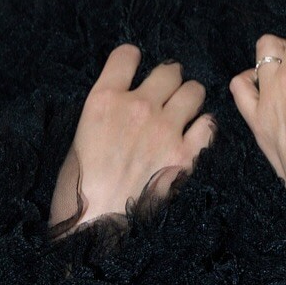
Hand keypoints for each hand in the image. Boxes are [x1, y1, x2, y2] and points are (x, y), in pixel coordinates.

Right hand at [49, 44, 214, 231]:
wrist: (95, 229)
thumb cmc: (77, 191)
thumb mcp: (80, 139)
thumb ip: (105, 114)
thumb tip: (121, 107)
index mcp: (103, 100)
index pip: (126, 55)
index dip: (132, 58)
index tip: (134, 66)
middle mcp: (137, 107)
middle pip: (168, 71)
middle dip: (169, 79)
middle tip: (166, 92)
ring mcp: (165, 129)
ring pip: (194, 91)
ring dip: (190, 98)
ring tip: (184, 111)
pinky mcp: (186, 154)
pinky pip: (208, 124)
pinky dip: (204, 127)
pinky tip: (196, 134)